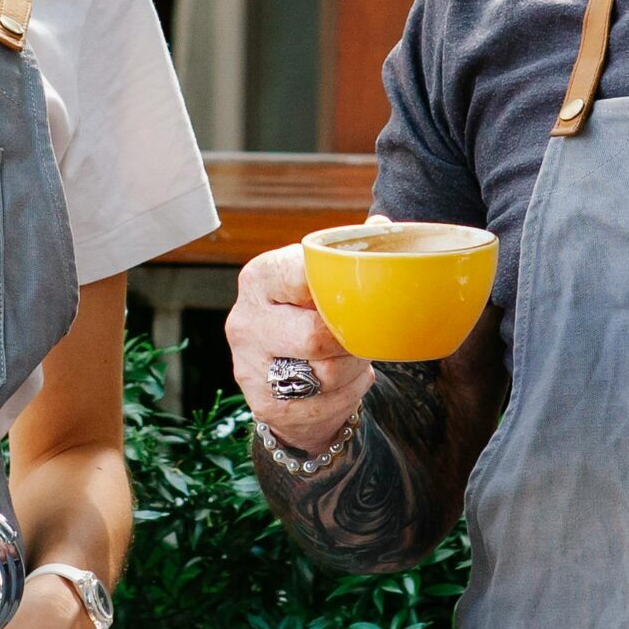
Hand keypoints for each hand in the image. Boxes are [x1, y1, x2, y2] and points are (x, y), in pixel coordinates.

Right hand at [226, 240, 372, 455]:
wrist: (281, 380)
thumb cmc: (308, 315)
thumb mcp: (319, 281)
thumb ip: (348, 252)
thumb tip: (382, 223)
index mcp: (260, 278)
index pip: (301, 275)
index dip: (337, 288)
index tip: (353, 294)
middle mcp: (245, 321)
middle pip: (315, 336)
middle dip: (350, 339)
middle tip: (361, 335)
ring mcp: (249, 367)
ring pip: (324, 374)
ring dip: (353, 368)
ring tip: (353, 357)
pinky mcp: (264, 404)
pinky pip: (324, 404)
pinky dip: (347, 395)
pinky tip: (343, 383)